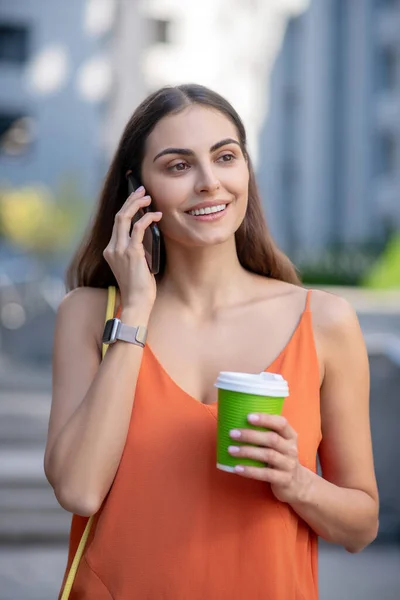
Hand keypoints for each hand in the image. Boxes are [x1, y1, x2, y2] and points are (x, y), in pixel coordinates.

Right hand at [103, 186, 161, 310]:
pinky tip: (157, 215)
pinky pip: (138, 229)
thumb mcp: (135, 265)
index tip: (136, 198)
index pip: (117, 224)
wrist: (136, 302)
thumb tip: (148, 233)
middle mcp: (112, 248)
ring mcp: (120, 250)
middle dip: (130, 200)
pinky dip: (147, 219)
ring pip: (125, 218)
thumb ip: (137, 249)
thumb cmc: (139, 287)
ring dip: (137, 204)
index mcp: (111, 251)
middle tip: (141, 190)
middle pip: (118, 216)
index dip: (126, 208)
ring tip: (148, 197)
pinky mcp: (131, 253)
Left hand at [228, 413, 302, 503]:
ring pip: (268, 455)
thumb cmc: (281, 457)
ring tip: (231, 450)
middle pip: (272, 439)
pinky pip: (266, 474)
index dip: (265, 419)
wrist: (297, 484)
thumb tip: (238, 421)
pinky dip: (250, 471)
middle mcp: (291, 449)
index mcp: (290, 436)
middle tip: (232, 433)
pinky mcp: (284, 479)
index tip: (248, 417)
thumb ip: (266, 433)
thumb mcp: (280, 444)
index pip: (281, 423)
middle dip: (250, 435)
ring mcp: (289, 465)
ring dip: (247, 452)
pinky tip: (237, 468)